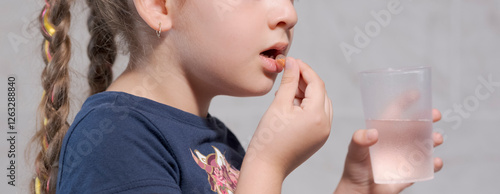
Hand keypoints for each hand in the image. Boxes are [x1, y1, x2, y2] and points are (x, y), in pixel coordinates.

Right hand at [237, 57, 332, 192]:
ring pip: (320, 104)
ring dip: (307, 93)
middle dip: (306, 80)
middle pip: (321, 93)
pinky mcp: (317, 139)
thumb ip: (289, 82)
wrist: (266, 166)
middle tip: (288, 72)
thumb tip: (293, 63)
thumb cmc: (269, 138)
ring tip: (287, 88)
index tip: (292, 61)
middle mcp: (326, 125)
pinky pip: (317, 116)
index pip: (317, 83)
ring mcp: (323, 133)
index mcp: (317, 115)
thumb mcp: (278, 105)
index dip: (305, 69)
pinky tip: (290, 102)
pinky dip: (307, 106)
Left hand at [334, 109, 443, 193]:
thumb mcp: (353, 152)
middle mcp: (396, 142)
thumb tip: (373, 133)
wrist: (359, 192)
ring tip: (437, 139)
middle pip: (415, 125)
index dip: (405, 101)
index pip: (395, 112)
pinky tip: (436, 161)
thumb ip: (359, 141)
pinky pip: (425, 167)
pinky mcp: (409, 172)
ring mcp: (405, 156)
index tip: (417, 93)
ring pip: (424, 144)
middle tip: (435, 114)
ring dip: (433, 139)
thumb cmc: (354, 169)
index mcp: (383, 132)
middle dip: (427, 118)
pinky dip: (433, 164)